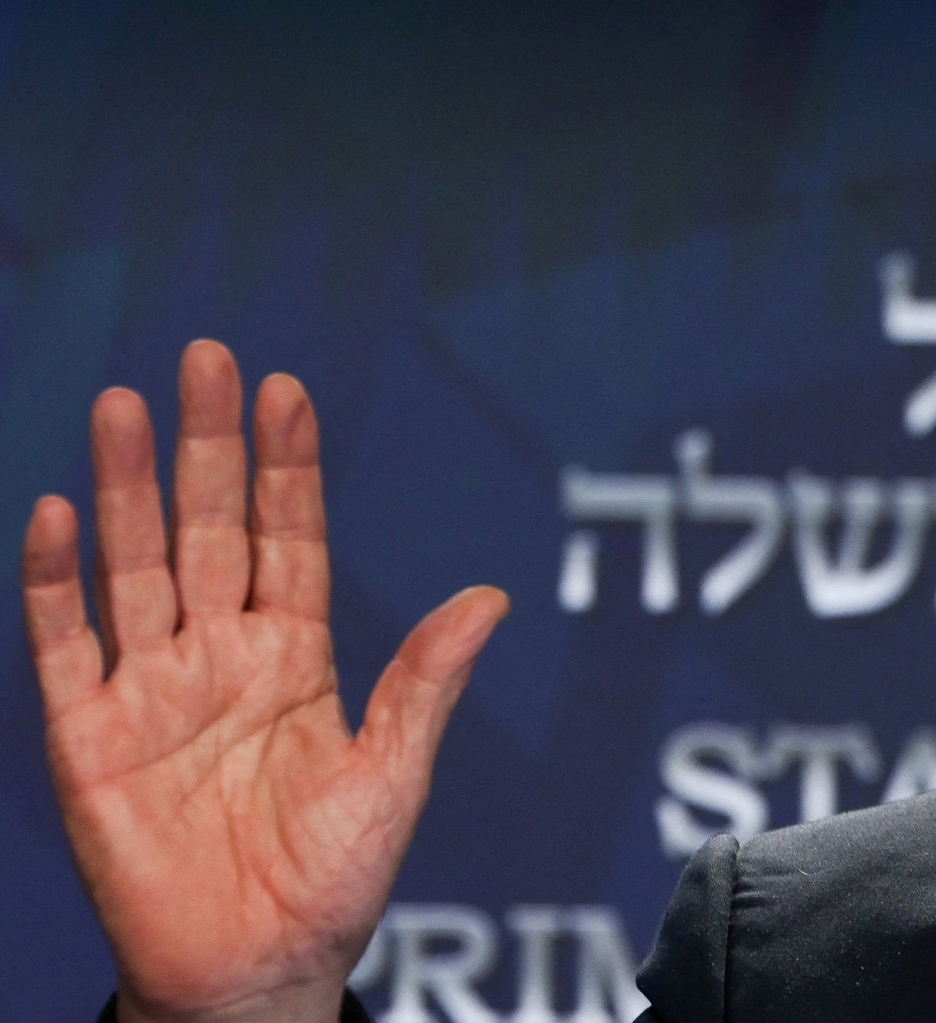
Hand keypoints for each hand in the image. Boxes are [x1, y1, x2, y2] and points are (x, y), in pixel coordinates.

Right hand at [21, 341, 509, 1022]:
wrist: (256, 971)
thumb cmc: (331, 880)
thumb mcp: (391, 775)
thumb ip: (425, 683)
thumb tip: (492, 595)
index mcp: (294, 657)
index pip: (286, 538)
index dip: (285, 467)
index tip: (285, 389)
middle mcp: (219, 657)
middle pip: (205, 530)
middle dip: (205, 448)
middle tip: (206, 359)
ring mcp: (150, 691)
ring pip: (133, 567)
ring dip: (124, 488)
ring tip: (123, 405)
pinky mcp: (88, 739)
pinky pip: (65, 647)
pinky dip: (56, 583)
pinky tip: (59, 513)